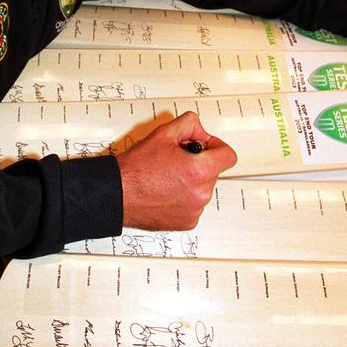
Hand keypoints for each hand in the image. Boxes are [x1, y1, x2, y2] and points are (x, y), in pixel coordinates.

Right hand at [116, 111, 236, 230]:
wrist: (117, 194)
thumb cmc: (135, 170)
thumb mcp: (163, 134)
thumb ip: (188, 124)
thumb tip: (198, 129)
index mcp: (199, 170)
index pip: (228, 156)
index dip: (217, 147)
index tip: (206, 147)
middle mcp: (200, 193)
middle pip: (213, 172)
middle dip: (198, 164)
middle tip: (176, 161)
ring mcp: (194, 210)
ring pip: (203, 189)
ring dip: (191, 182)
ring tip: (167, 177)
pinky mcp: (187, 222)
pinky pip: (194, 205)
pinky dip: (184, 198)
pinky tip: (166, 192)